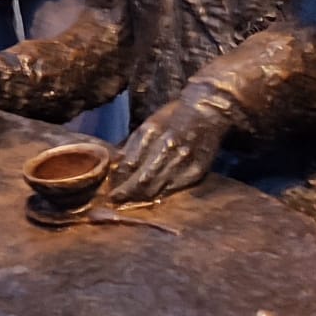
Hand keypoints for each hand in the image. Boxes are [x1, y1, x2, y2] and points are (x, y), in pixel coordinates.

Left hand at [106, 99, 227, 202]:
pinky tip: (152, 197)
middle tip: (115, 201)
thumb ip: (134, 144)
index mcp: (151, 132)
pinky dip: (160, 194)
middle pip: (141, 180)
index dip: (117, 180)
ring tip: (129, 203)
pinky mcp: (196, 171)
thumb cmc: (175, 117)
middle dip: (125, 194)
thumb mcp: (151, 123)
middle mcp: (167, 147)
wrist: (207, 112)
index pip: (128, 164)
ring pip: (156, 188)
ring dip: (140, 198)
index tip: (108, 189)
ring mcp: (183, 161)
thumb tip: (116, 165)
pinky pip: (173, 189)